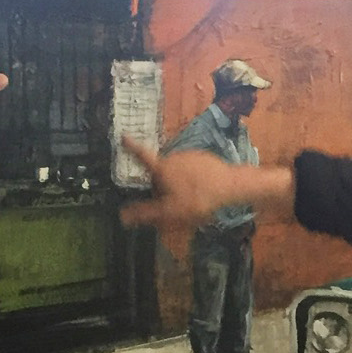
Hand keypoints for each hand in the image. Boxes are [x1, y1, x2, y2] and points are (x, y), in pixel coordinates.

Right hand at [118, 138, 233, 249]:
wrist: (229, 185)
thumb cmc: (197, 199)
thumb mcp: (170, 211)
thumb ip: (146, 213)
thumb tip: (122, 216)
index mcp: (162, 168)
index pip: (142, 156)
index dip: (131, 147)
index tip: (123, 136)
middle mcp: (173, 157)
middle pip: (161, 172)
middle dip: (163, 186)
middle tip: (173, 205)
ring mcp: (189, 155)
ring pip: (177, 171)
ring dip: (178, 183)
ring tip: (191, 200)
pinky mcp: (203, 157)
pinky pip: (191, 168)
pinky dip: (192, 178)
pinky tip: (201, 191)